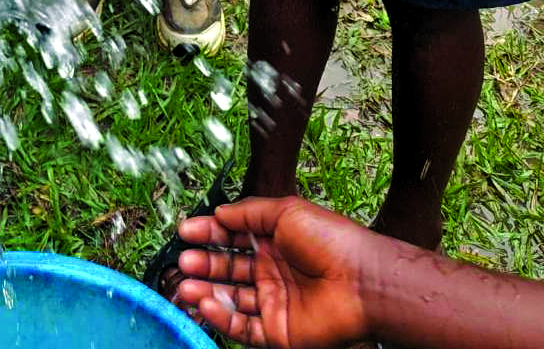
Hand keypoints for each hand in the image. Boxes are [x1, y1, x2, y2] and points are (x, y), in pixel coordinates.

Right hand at [175, 198, 372, 348]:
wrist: (361, 282)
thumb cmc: (332, 241)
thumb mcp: (286, 212)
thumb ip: (249, 213)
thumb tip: (220, 213)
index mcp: (275, 240)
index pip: (233, 236)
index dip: (210, 233)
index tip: (186, 230)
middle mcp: (271, 270)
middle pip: (228, 268)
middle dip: (203, 263)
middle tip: (183, 260)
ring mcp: (273, 301)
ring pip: (230, 299)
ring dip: (206, 291)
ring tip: (185, 285)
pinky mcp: (276, 331)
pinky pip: (242, 327)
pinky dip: (221, 317)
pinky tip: (206, 304)